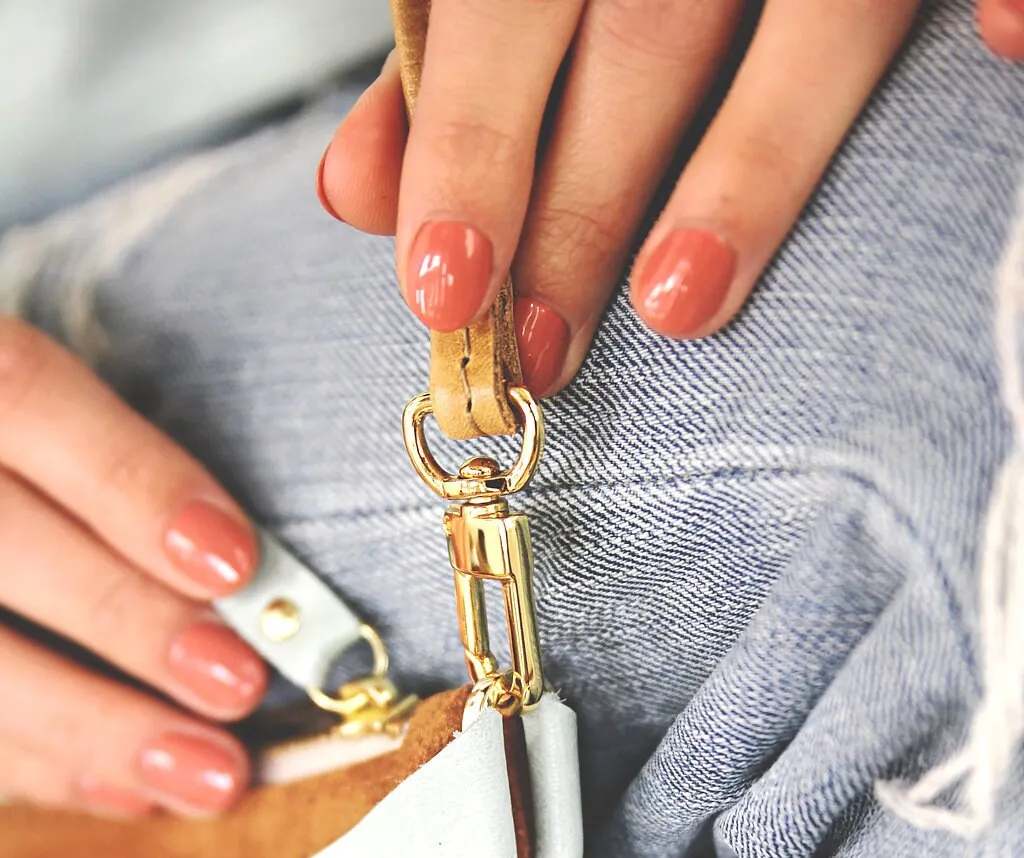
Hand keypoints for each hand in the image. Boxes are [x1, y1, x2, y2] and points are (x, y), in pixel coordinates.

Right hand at [0, 319, 265, 816]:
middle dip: (128, 621)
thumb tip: (257, 597)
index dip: (134, 483)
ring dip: (96, 729)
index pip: (28, 399)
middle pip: (0, 542)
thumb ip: (121, 489)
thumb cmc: (26, 480)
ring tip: (212, 778)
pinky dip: (43, 770)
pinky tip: (131, 793)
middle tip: (238, 686)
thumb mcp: (45, 443)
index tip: (236, 562)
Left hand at [318, 0, 1017, 397]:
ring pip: (809, 19)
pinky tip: (997, 55)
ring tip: (678, 303)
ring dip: (746, 165)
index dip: (467, 147)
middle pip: (639, 33)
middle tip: (540, 346)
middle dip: (580, 203)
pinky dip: (1007, 7)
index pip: (499, 10)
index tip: (441, 286)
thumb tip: (354, 193)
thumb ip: (444, 65)